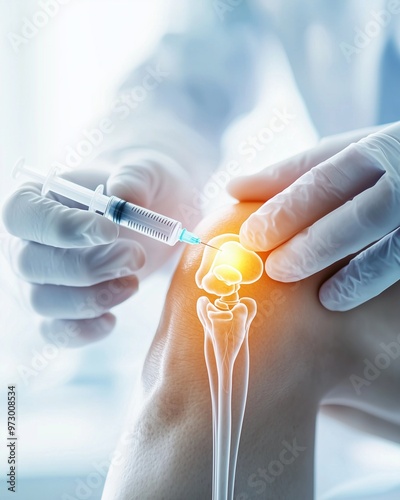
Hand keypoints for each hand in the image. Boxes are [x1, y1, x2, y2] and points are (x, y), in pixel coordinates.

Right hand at [2, 150, 192, 344]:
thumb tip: (124, 195)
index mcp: (39, 199)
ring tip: (133, 282)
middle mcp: (29, 242)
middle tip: (133, 257)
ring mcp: (40, 281)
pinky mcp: (60, 311)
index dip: (61, 227)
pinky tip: (113, 319)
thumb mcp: (148, 173)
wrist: (149, 219)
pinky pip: (57, 331)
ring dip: (90, 298)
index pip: (24, 215)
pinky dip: (84, 331)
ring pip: (43, 301)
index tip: (110, 229)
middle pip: (30, 263)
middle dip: (85, 267)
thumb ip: (136, 178)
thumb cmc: (142, 191)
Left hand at [227, 123, 399, 310]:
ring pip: (396, 248)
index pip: (327, 177)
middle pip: (362, 214)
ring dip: (357, 275)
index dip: (287, 209)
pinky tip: (355, 295)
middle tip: (277, 270)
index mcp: (382, 146)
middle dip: (316, 244)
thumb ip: (296, 171)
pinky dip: (378, 278)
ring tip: (326, 297)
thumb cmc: (381, 164)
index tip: (251, 237)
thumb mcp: (346, 155)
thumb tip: (234, 188)